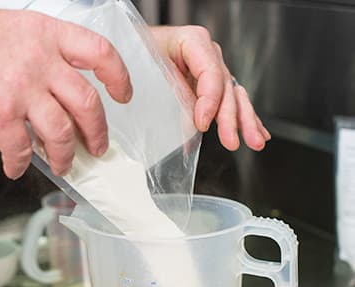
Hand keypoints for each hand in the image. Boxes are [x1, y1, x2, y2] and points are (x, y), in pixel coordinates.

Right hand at [0, 7, 132, 178]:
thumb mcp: (14, 29)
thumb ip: (44, 52)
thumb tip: (63, 88)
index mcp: (46, 35)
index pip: (100, 54)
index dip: (119, 77)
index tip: (123, 95)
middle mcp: (39, 61)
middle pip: (87, 102)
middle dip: (97, 131)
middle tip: (98, 145)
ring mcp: (20, 88)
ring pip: (62, 132)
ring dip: (66, 155)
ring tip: (64, 163)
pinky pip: (20, 149)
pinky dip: (19, 164)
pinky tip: (16, 167)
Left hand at [150, 25, 269, 150]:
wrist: (134, 47)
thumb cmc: (139, 51)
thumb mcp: (150, 68)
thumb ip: (171, 92)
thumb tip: (187, 126)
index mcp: (193, 41)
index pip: (211, 73)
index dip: (210, 101)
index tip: (202, 124)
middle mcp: (208, 54)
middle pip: (226, 88)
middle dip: (232, 118)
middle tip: (232, 141)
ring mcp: (213, 69)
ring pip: (235, 96)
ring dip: (246, 121)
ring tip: (254, 141)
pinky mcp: (211, 85)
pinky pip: (232, 101)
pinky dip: (244, 117)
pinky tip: (257, 131)